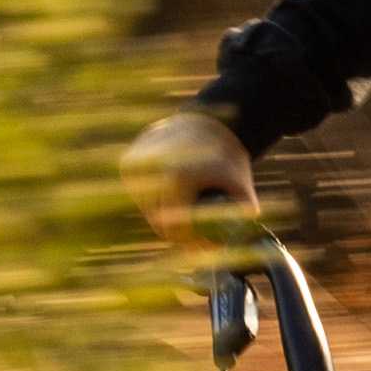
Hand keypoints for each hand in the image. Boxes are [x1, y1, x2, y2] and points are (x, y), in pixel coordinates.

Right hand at [118, 106, 257, 238]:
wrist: (207, 122)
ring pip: (146, 210)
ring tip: (184, 222)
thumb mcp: (241, 185)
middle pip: (157, 222)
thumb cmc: (226, 156)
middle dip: (176, 235)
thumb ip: (242, 215)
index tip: (201, 246)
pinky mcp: (128, 163)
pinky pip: (139, 195)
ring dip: (163, 220)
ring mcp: (136, 166)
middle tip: (195, 240)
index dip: (188, 242)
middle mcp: (150, 171)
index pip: (173, 228)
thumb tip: (230, 247)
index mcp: (175, 177)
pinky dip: (153, 202)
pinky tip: (168, 204)